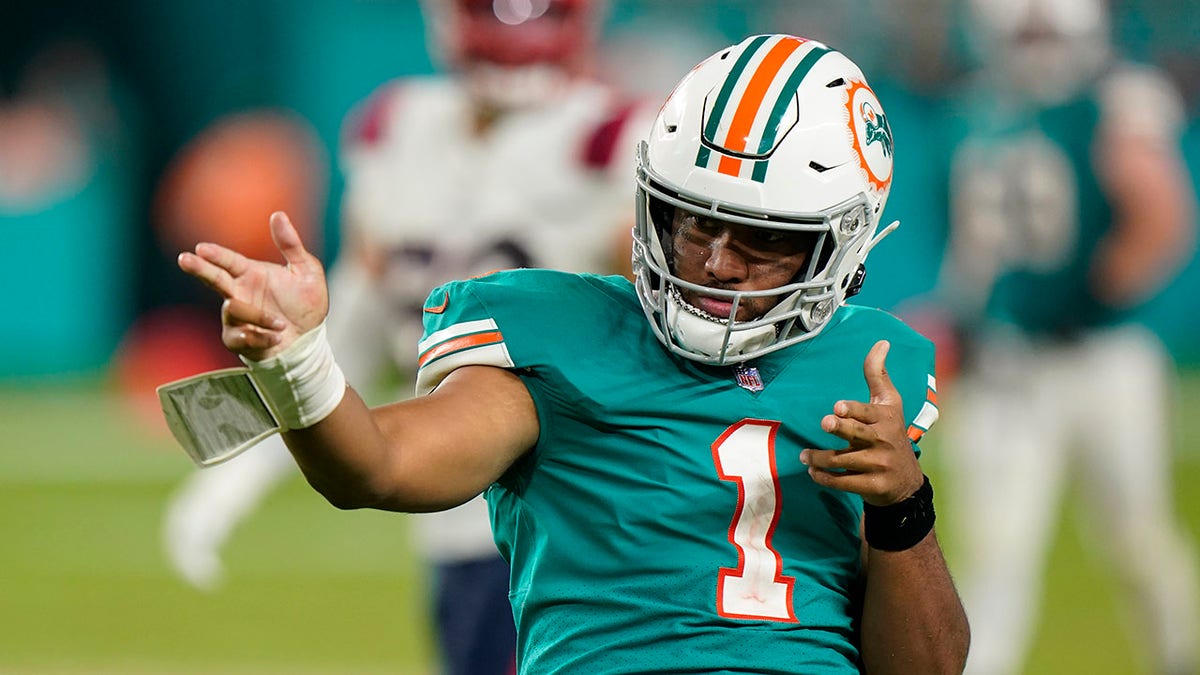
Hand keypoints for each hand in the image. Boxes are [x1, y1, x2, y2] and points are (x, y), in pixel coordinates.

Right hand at [177, 211, 327, 360]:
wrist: (310, 341)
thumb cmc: (306, 304)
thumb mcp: (307, 272)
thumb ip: (291, 245)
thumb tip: (277, 214)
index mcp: (251, 274)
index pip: (229, 261)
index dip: (216, 255)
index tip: (201, 248)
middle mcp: (239, 293)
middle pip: (214, 278)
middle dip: (199, 269)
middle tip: (185, 259)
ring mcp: (236, 317)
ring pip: (233, 310)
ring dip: (260, 316)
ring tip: (281, 324)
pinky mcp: (237, 339)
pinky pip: (240, 336)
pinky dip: (260, 337)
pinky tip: (276, 338)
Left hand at [800, 340, 923, 506]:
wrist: (906, 482)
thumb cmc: (890, 432)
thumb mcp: (889, 403)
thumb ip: (878, 374)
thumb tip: (882, 342)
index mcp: (886, 418)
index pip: (868, 412)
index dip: (853, 410)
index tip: (838, 407)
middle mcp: (884, 441)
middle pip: (858, 434)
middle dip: (841, 428)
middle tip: (825, 423)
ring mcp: (879, 465)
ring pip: (844, 461)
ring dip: (819, 458)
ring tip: (804, 455)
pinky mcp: (873, 486)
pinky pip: (844, 482)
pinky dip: (825, 478)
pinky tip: (813, 471)